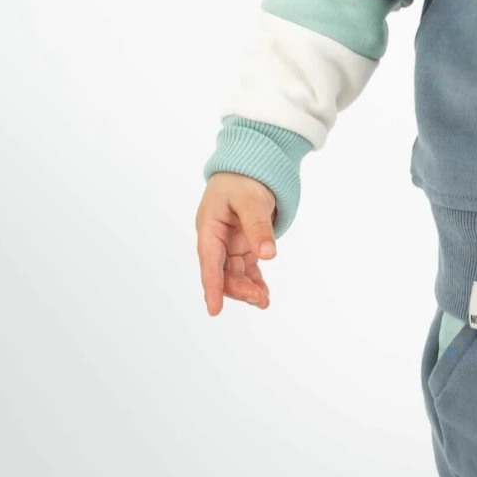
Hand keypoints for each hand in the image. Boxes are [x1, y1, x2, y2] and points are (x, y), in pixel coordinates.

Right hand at [196, 172, 278, 316]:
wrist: (250, 167)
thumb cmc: (244, 179)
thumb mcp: (251, 200)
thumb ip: (257, 227)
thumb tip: (267, 255)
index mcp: (209, 227)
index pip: (209, 261)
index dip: (212, 286)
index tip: (214, 310)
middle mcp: (216, 239)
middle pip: (222, 272)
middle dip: (238, 289)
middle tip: (260, 300)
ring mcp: (229, 243)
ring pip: (234, 273)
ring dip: (247, 288)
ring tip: (264, 301)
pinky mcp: (242, 244)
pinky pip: (246, 267)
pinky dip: (254, 280)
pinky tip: (264, 293)